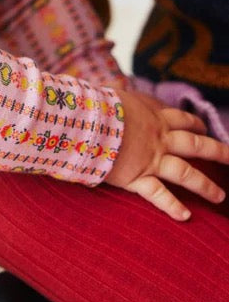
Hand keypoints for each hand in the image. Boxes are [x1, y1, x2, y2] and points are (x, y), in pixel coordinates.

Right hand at [105, 88, 228, 219]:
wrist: (87, 122)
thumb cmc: (97, 106)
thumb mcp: (115, 95)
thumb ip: (121, 94)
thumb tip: (117, 84)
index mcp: (154, 118)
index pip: (183, 120)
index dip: (196, 125)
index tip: (204, 130)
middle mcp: (159, 139)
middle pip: (195, 146)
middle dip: (217, 152)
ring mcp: (151, 160)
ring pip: (186, 173)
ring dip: (205, 185)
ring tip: (220, 196)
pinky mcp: (137, 177)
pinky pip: (159, 195)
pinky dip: (172, 206)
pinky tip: (185, 216)